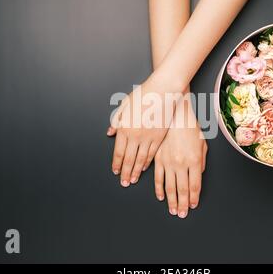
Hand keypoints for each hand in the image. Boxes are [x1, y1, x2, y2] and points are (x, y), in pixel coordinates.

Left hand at [107, 71, 182, 186]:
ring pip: (140, 159)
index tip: (116, 171)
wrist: (162, 91)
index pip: (119, 152)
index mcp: (125, 128)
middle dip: (125, 172)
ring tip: (133, 179)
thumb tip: (110, 132)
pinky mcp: (159, 137)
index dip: (117, 164)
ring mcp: (148, 137)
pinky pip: (152, 154)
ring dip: (136, 171)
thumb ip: (117, 121)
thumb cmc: (143, 95)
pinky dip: (147, 162)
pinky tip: (144, 168)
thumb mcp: (124, 105)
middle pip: (128, 159)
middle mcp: (135, 135)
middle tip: (123, 182)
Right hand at [154, 99, 207, 218]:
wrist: (175, 114)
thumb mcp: (202, 143)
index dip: (193, 198)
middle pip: (183, 190)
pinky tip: (161, 196)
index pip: (195, 186)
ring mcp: (169, 161)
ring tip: (173, 210)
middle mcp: (181, 163)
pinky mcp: (158, 158)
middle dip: (183, 204)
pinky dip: (159, 189)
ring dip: (172, 201)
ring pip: (170, 187)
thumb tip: (198, 174)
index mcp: (194, 160)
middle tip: (182, 214)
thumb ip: (201, 161)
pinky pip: (158, 177)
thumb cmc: (191, 127)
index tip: (192, 205)